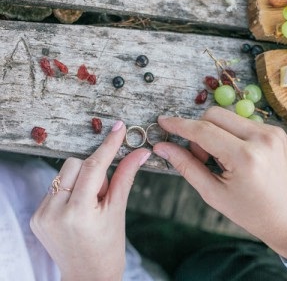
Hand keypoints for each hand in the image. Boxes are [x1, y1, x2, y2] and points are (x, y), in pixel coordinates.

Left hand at [30, 121, 150, 280]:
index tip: (119, 128)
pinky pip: (56, 186)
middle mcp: (54, 212)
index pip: (93, 167)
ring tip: (89, 203)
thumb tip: (141, 153)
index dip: (108, 145)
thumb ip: (126, 176)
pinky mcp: (36, 216)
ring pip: (63, 172)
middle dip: (92, 170)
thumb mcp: (118, 210)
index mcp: (78, 213)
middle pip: (74, 164)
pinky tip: (78, 209)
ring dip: (80, 180)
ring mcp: (42, 214)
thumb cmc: (108, 247)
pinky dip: (70, 190)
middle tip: (101, 194)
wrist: (88, 276)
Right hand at [153, 107, 286, 260]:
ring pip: (227, 117)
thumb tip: (162, 148)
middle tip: (201, 156)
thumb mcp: (213, 193)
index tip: (163, 121)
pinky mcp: (275, 131)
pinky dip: (229, 134)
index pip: (203, 131)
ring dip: (214, 132)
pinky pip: (240, 122)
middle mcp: (261, 138)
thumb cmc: (250, 212)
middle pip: (214, 115)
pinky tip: (234, 154)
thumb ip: (186, 166)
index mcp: (245, 157)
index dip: (179, 125)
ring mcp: (271, 132)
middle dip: (199, 131)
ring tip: (220, 158)